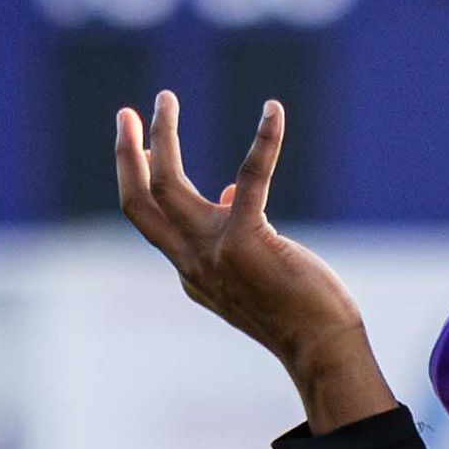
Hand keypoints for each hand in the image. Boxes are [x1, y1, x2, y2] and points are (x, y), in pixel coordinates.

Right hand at [112, 89, 397, 432]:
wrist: (322, 350)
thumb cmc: (300, 314)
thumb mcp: (254, 275)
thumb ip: (235, 238)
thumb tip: (229, 195)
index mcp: (192, 274)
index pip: (156, 224)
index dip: (147, 183)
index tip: (147, 149)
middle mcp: (192, 263)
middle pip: (139, 202)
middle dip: (126, 155)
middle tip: (128, 113)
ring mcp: (214, 253)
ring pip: (167, 185)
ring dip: (163, 136)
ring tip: (164, 99)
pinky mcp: (248, 242)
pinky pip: (250, 178)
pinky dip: (263, 141)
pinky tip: (272, 111)